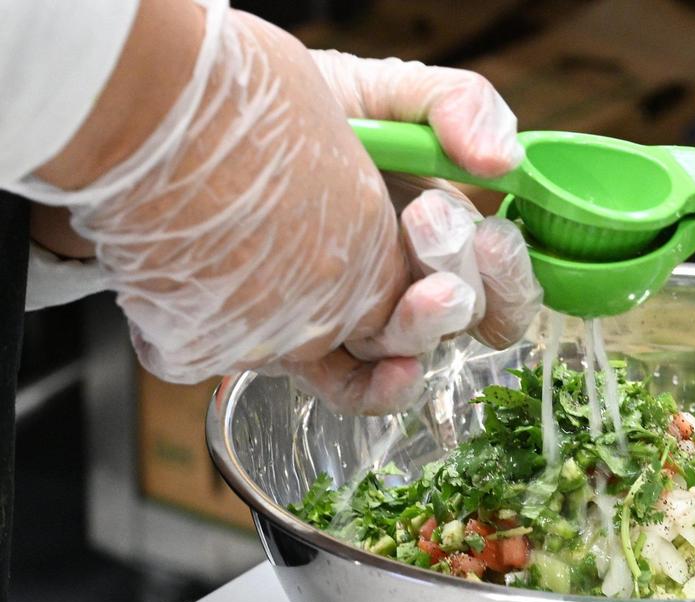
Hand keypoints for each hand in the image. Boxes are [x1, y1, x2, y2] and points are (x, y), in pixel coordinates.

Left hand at [29, 3, 539, 413]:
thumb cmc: (264, 109)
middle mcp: (391, 276)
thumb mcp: (371, 89)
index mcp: (424, 224)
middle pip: (462, 318)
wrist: (159, 137)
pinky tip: (393, 374)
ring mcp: (343, 317)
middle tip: (428, 230)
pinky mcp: (293, 349)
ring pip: (410, 354)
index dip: (506, 269)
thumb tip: (506, 162)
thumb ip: (454, 103)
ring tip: (425, 299)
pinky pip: (348, 389)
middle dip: (464, 285)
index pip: (494, 272)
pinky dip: (378, 390)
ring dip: (427, 331)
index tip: (489, 236)